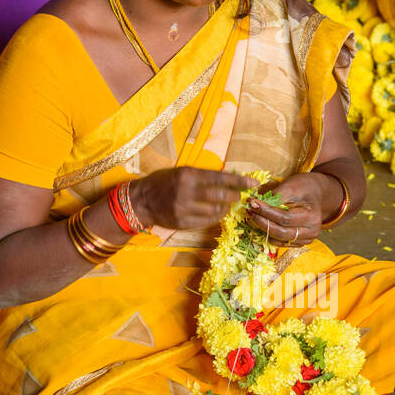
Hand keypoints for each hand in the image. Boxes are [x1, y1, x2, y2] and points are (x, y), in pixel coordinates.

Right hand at [131, 168, 252, 230]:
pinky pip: (206, 222)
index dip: (239, 181)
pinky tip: (216, 212)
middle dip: (234, 196)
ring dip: (225, 208)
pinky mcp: (182, 223)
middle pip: (220, 196)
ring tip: (226, 204)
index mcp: (187, 175)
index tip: (252, 183)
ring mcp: (184, 209)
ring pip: (215, 211)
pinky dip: (215, 217)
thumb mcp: (182, 171)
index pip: (219, 178)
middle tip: (238, 195)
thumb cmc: (164, 182)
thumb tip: (229, 178)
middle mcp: (186, 192)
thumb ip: (203, 175)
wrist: (141, 200)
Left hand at [246, 173, 339, 245]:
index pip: (285, 218)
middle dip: (263, 222)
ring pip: (281, 240)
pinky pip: (282, 243)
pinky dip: (270, 235)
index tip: (252, 203)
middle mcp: (312, 231)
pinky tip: (262, 224)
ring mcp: (307, 239)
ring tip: (254, 217)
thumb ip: (276, 196)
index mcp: (312, 216)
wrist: (316, 193)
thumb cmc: (304, 186)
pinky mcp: (300, 242)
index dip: (267, 212)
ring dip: (264, 229)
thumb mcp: (292, 185)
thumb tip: (256, 204)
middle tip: (250, 212)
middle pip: (282, 232)